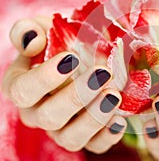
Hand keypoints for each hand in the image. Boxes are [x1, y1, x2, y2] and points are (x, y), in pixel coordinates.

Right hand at [2, 17, 126, 152]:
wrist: (80, 59)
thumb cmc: (59, 44)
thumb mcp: (44, 30)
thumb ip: (30, 30)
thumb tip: (32, 39)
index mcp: (21, 87)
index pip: (23, 90)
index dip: (45, 77)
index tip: (72, 57)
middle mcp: (37, 113)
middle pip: (49, 116)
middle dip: (77, 95)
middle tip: (103, 73)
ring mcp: (61, 129)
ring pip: (70, 137)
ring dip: (94, 118)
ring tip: (114, 96)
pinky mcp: (84, 137)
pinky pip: (93, 146)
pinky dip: (107, 136)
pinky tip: (120, 119)